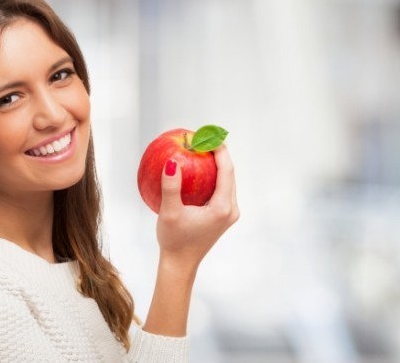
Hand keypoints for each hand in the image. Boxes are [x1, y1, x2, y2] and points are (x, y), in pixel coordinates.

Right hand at [156, 144, 238, 270]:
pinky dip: (212, 177)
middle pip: (229, 174)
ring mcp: (228, 213)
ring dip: (217, 165)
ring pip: (227, 181)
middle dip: (218, 154)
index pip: (226, 171)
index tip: (208, 136)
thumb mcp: (169, 212)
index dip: (219, 151)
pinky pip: (221, 190)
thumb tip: (172, 162)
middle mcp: (230, 209)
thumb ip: (171, 187)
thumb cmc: (174, 240)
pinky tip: (198, 170)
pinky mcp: (222, 216)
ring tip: (201, 150)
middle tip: (203, 139)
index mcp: (222, 207)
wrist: (180, 264)